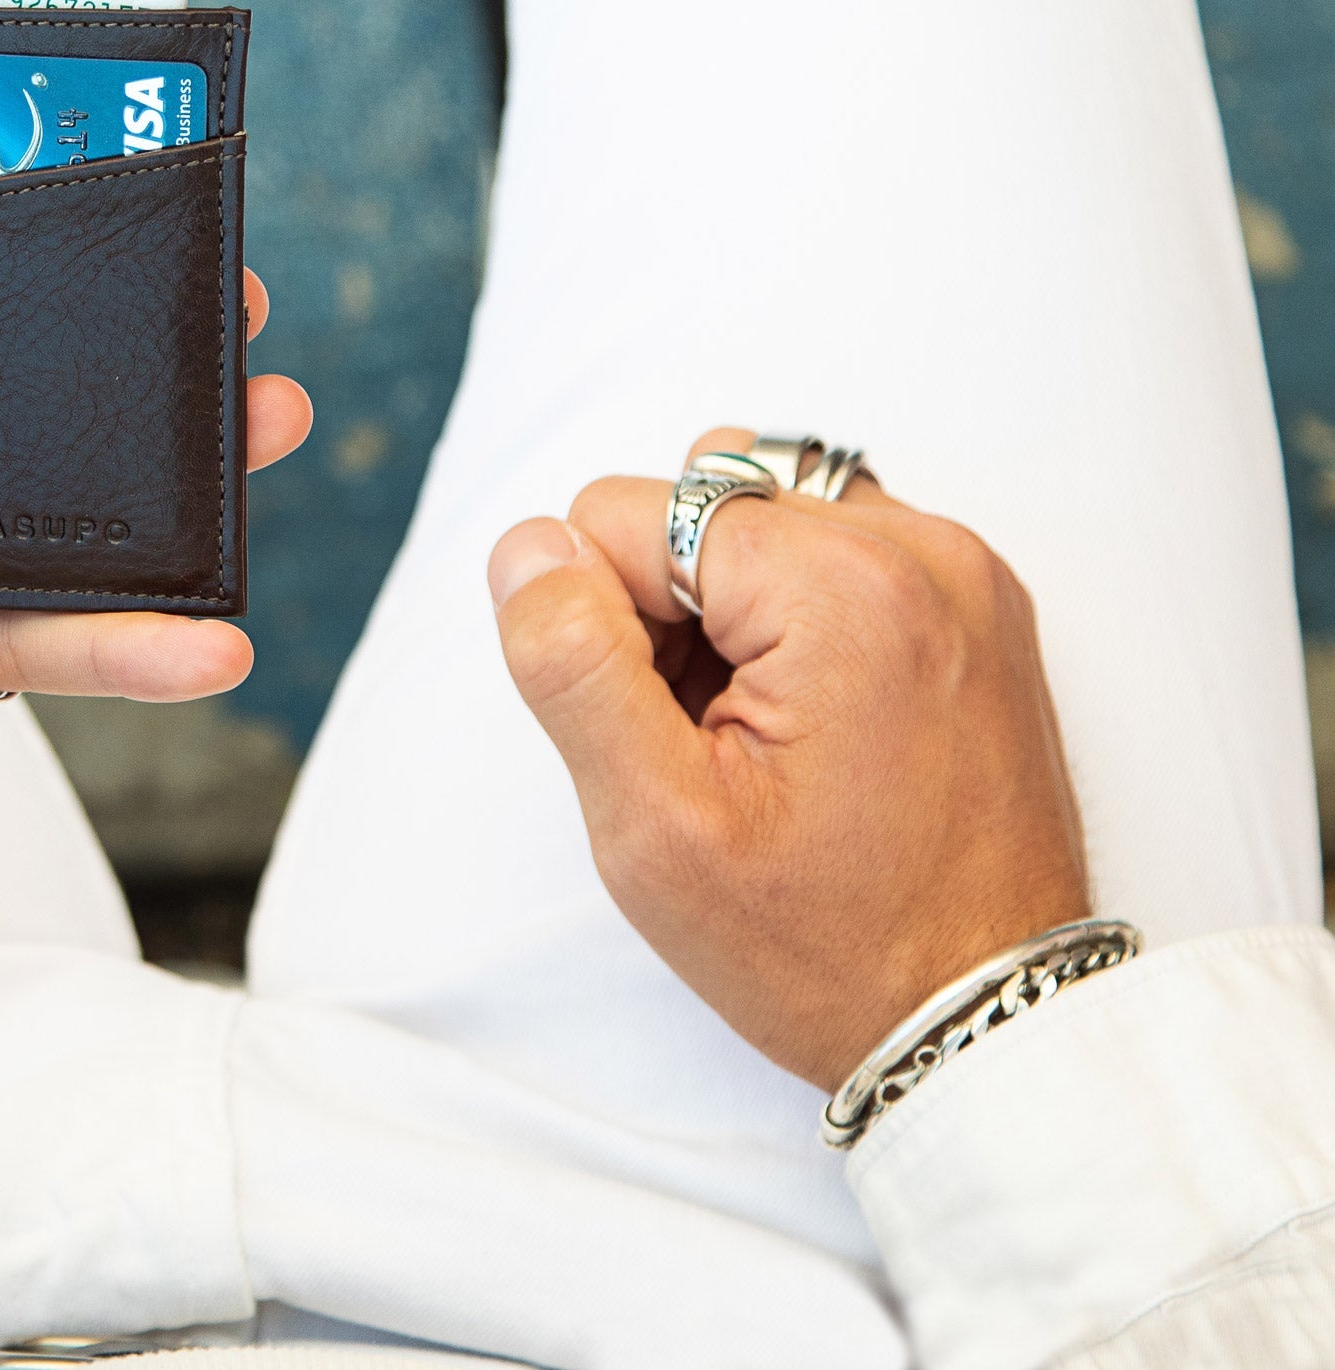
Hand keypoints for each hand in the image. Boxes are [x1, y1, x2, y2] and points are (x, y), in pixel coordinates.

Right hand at [488, 428, 1089, 1090]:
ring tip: (762, 726)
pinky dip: (795, 608)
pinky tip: (812, 715)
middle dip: (671, 606)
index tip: (671, 735)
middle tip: (714, 738)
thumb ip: (571, 664)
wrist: (991, 1025)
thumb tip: (529, 546)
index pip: (624, 513)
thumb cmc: (832, 949)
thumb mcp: (656, 830)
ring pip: (758, 513)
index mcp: (845, 584)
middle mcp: (922, 546)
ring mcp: (962, 569)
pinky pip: (833, 542)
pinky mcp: (978, 600)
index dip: (607, 627)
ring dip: (727, 601)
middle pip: (696, 496)